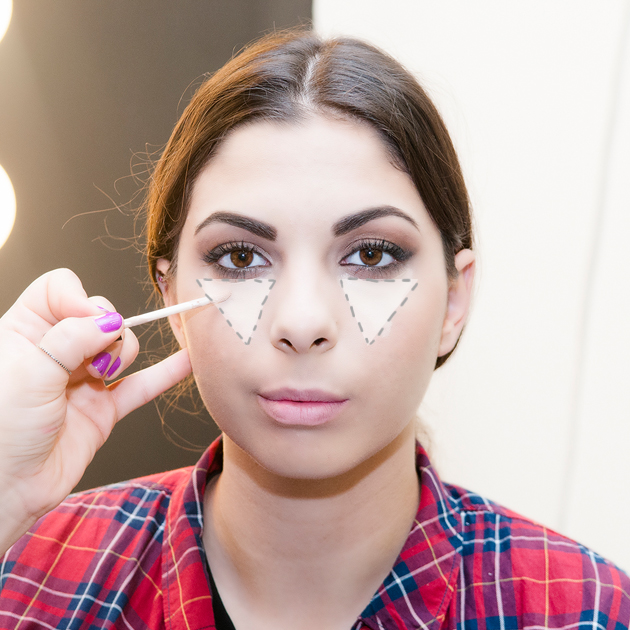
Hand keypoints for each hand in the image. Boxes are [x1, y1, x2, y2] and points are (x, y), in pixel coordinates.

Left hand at [0, 269, 190, 554]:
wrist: (6, 491)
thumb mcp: (30, 372)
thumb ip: (73, 337)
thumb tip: (111, 320)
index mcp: (23, 331)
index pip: (60, 290)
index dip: (78, 298)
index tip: (85, 317)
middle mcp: (54, 351)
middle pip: (98, 316)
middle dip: (105, 330)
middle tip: (92, 358)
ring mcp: (81, 378)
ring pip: (120, 347)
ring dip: (122, 355)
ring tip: (103, 377)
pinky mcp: (102, 407)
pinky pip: (140, 385)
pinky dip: (164, 373)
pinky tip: (185, 361)